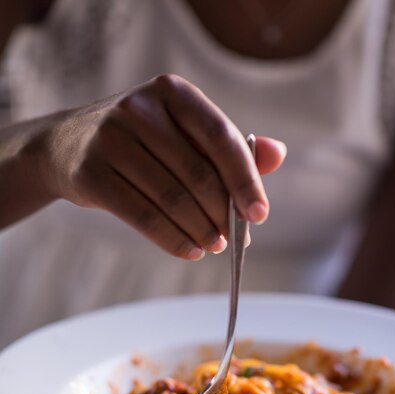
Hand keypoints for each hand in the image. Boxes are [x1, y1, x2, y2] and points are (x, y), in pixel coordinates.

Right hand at [43, 74, 285, 258]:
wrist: (68, 146)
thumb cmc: (141, 142)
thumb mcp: (182, 132)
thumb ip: (229, 145)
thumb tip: (277, 156)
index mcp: (173, 92)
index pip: (220, 137)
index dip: (245, 179)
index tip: (259, 215)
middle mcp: (140, 108)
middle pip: (197, 174)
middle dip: (222, 214)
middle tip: (235, 240)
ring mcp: (110, 139)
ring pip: (171, 199)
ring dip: (200, 231)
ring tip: (214, 247)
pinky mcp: (91, 174)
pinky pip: (143, 216)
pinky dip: (172, 240)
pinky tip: (190, 252)